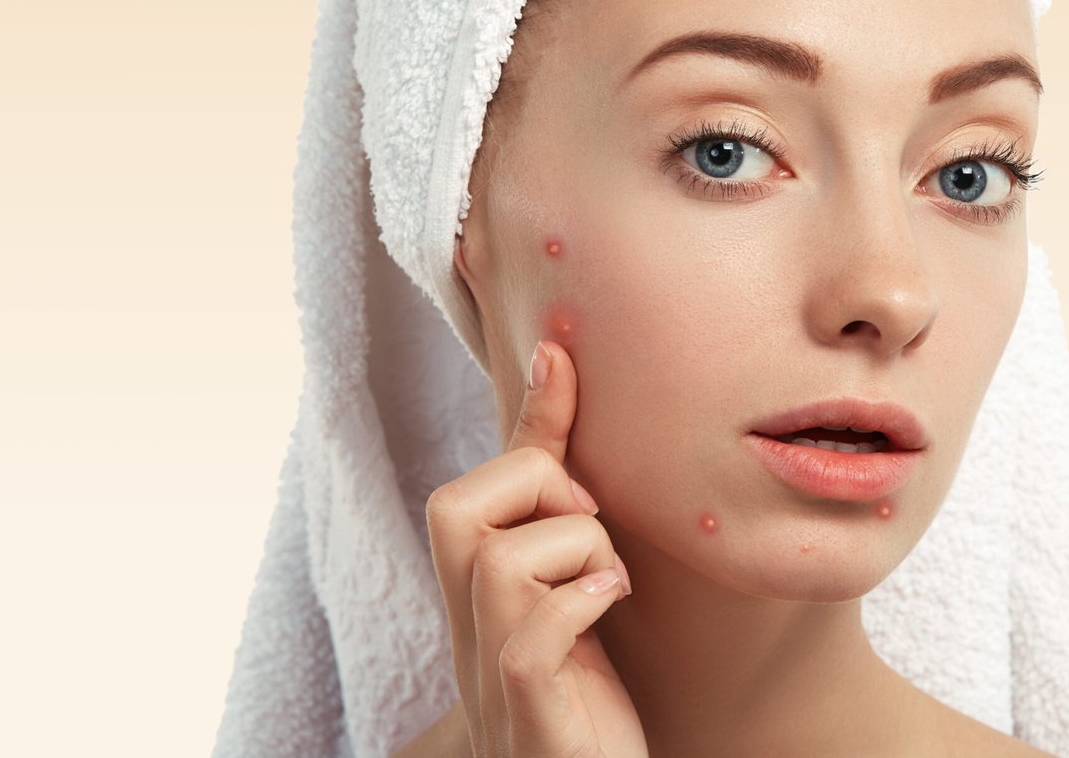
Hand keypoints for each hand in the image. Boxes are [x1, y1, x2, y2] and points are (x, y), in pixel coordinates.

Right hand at [422, 339, 646, 757]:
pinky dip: (578, 605)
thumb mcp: (574, 569)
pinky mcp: (531, 715)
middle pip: (456, 507)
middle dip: (542, 489)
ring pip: (500, 562)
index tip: (579, 414)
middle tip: (594, 526)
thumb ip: (560, 478)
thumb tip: (554, 353)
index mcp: (476, 597)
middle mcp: (469, 632)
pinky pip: (528, 638)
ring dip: (577, 550)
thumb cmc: (592, 680)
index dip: (527, 437)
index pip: (460, 491)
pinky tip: (612, 606)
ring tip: (611, 581)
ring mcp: (492, 676)